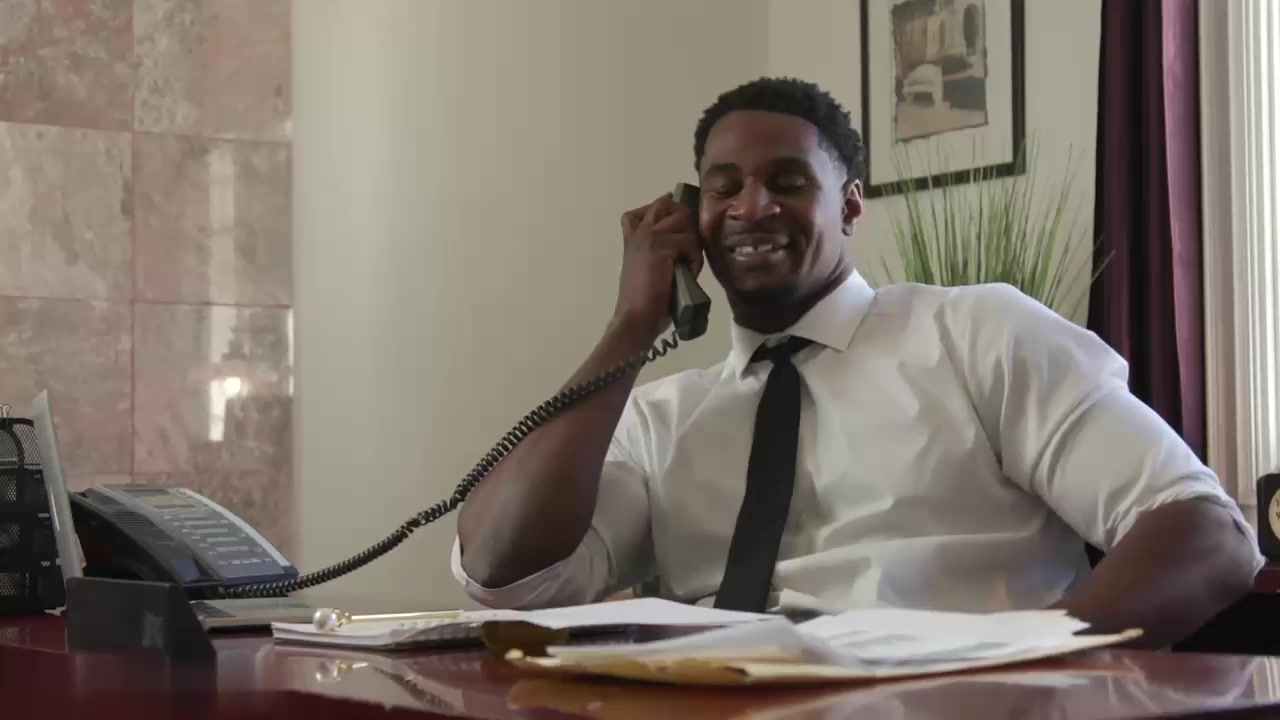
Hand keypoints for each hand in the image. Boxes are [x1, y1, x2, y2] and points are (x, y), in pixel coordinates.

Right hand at [611, 193, 703, 341]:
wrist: (636, 316)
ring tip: (687, 263)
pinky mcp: (661, 245)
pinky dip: (694, 258)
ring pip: (683, 220)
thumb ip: (659, 249)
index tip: (678, 228)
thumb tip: (684, 237)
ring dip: (692, 242)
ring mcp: (649, 236)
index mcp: (633, 237)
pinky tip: (688, 273)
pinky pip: (690, 241)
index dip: (667, 210)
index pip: (650, 208)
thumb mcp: (648, 266)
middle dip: (684, 220)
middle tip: (688, 245)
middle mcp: (640, 231)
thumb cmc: (644, 299)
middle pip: (667, 204)